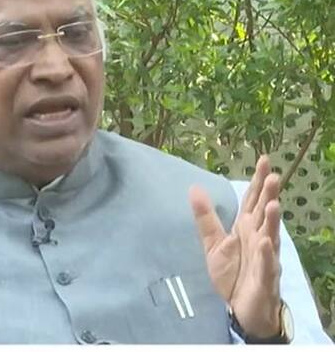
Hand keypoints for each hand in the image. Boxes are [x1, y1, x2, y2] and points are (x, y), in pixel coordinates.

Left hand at [189, 156, 281, 337]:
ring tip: (273, 203)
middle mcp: (258, 238)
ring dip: (272, 220)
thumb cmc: (232, 273)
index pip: (252, 200)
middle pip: (263, 212)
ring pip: (270, 235)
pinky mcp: (264, 277)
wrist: (240, 308)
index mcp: (245, 228)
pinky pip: (266, 264)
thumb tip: (194, 187)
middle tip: (274, 174)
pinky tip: (266, 242)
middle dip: (269, 194)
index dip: (258, 181)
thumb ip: (205, 217)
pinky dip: (267, 253)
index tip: (265, 160)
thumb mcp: (213, 243)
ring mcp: (264, 257)